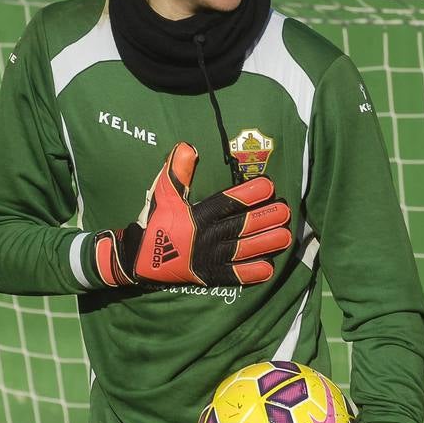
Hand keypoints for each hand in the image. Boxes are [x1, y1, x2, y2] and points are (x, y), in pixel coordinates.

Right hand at [93, 142, 291, 287]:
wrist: (137, 259)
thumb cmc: (155, 223)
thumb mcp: (163, 194)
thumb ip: (177, 171)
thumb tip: (187, 146)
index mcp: (197, 216)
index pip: (227, 203)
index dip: (248, 194)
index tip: (268, 186)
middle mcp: (205, 237)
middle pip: (240, 226)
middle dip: (264, 218)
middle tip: (286, 211)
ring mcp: (208, 258)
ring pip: (241, 250)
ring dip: (264, 244)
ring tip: (285, 236)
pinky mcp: (208, 276)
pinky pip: (232, 275)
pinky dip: (249, 273)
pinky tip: (268, 268)